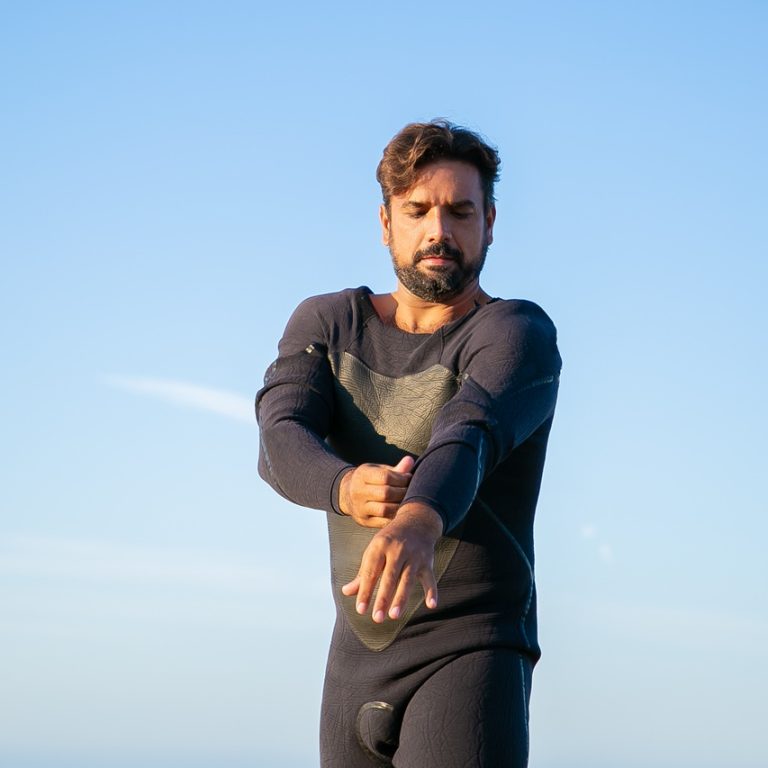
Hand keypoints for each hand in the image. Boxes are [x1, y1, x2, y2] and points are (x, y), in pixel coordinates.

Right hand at [339, 456, 414, 527]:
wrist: (347, 495)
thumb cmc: (369, 480)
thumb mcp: (378, 470)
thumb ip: (395, 469)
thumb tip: (410, 461)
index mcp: (361, 475)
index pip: (385, 477)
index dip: (401, 478)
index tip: (409, 478)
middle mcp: (358, 492)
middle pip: (385, 493)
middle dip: (402, 492)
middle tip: (410, 490)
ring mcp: (360, 508)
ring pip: (385, 509)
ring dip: (400, 505)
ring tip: (407, 501)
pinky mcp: (365, 521)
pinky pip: (384, 522)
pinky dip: (395, 517)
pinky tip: (401, 511)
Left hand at [341, 502, 442, 622]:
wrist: (416, 521)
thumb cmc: (390, 540)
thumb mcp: (374, 551)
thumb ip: (362, 574)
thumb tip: (346, 592)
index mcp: (380, 547)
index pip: (371, 572)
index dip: (365, 591)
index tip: (360, 610)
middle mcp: (397, 550)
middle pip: (389, 577)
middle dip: (383, 598)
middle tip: (377, 618)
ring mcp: (414, 555)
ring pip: (407, 579)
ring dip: (401, 598)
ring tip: (394, 616)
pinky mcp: (427, 561)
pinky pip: (430, 578)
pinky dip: (432, 591)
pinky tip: (431, 605)